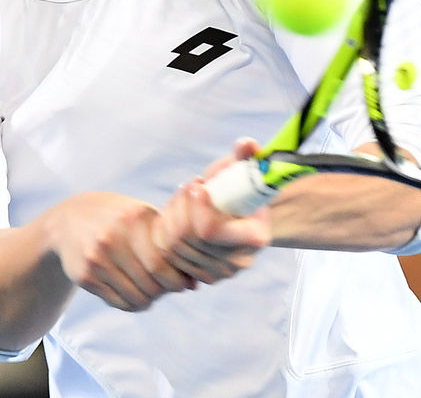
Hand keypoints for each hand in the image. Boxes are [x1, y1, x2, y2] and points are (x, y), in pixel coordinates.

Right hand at [46, 192, 194, 311]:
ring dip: (149, 300)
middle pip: (151, 284)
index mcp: (133, 219)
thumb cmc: (118, 218)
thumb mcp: (141, 216)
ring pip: (136, 298)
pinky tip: (133, 292)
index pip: (163, 263)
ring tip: (151, 290)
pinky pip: (118, 303)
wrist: (68, 220)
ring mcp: (96, 259)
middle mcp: (112, 238)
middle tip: (167, 288)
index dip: (177, 279)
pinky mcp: (84, 276)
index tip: (183, 281)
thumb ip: (169, 243)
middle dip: (164, 291)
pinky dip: (132, 304)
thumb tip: (194, 283)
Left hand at [154, 139, 271, 283]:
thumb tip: (247, 144)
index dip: (195, 205)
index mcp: (255, 237)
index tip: (196, 183)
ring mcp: (219, 273)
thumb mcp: (243, 166)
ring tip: (183, 198)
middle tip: (187, 187)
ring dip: (171, 216)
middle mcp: (239, 262)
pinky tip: (176, 214)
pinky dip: (165, 232)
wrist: (238, 211)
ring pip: (173, 247)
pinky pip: (167, 255)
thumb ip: (247, 154)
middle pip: (187, 238)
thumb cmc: (241, 185)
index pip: (209, 230)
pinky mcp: (200, 276)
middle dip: (180, 207)